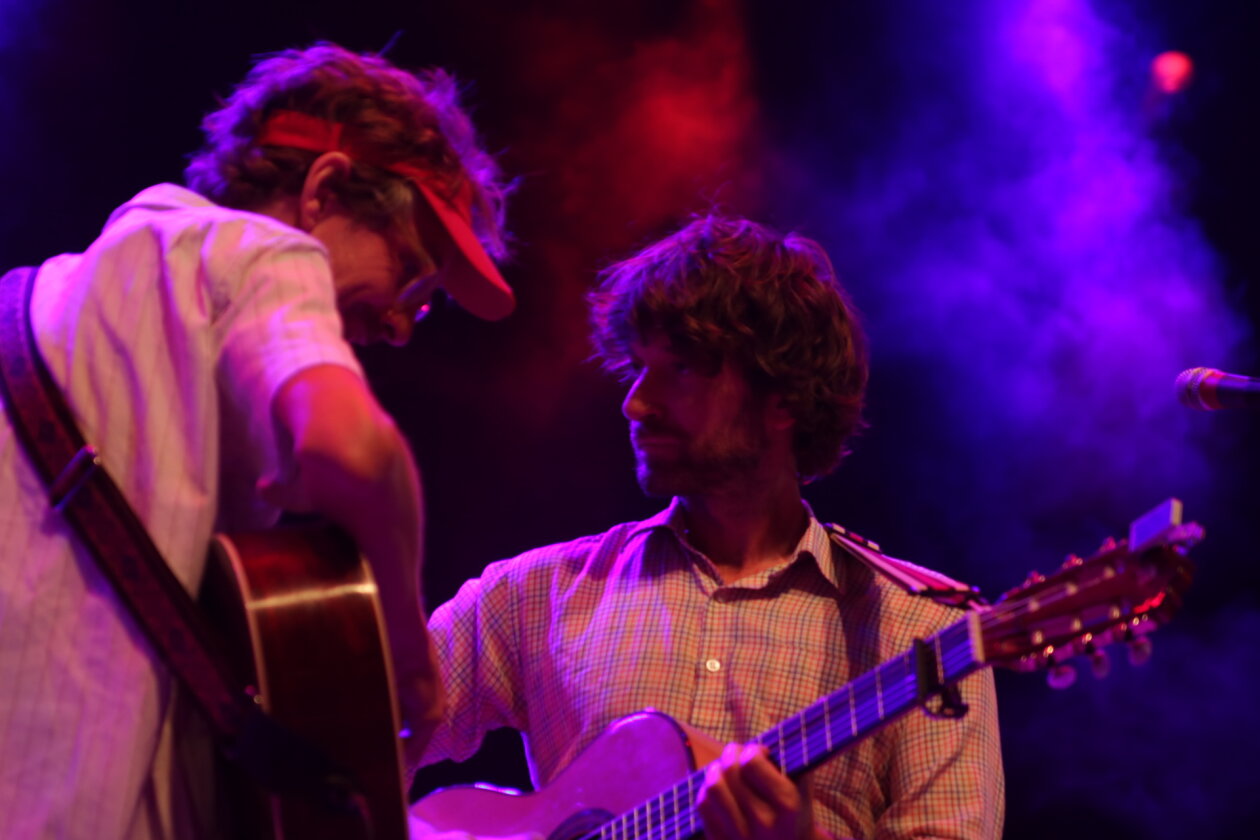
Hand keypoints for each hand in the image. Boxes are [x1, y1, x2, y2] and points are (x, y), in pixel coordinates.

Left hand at [697, 743, 817, 839]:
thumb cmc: (795, 816)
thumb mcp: (803, 790)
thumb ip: (789, 761)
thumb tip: (764, 738)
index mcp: (787, 804)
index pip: (751, 762)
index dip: (751, 750)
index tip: (758, 753)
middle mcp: (764, 823)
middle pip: (729, 770)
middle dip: (730, 754)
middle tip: (736, 755)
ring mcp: (741, 836)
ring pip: (713, 787)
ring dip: (716, 770)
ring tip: (724, 769)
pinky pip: (703, 805)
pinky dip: (707, 789)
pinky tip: (719, 789)